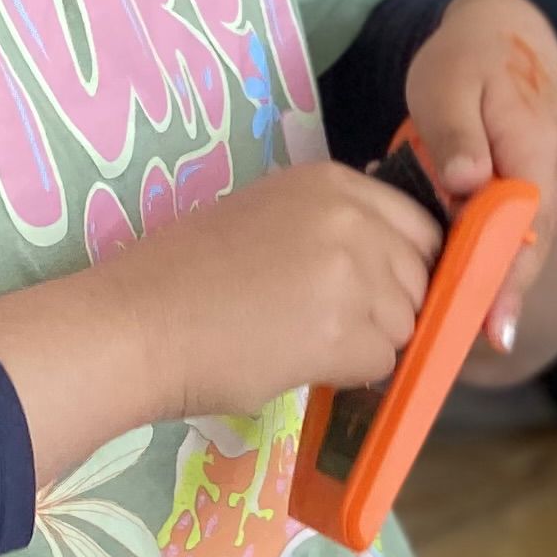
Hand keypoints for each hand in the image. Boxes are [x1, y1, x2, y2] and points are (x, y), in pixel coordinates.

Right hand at [92, 157, 442, 417]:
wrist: (135, 324)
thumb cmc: (185, 278)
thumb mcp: (268, 218)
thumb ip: (332, 226)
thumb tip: (388, 256)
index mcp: (333, 182)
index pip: (421, 227)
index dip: (404, 268)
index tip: (374, 293)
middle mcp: (352, 217)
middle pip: (420, 278)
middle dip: (388, 309)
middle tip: (325, 324)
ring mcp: (352, 272)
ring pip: (405, 325)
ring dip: (366, 344)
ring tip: (301, 340)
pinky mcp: (344, 330)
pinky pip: (382, 363)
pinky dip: (348, 374)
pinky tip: (296, 361)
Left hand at [402, 0, 556, 342]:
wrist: (508, 31)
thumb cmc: (468, 57)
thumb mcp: (445, 85)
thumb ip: (455, 134)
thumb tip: (466, 182)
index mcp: (543, 158)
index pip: (526, 239)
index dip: (502, 287)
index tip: (484, 332)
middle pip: (528, 258)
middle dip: (486, 294)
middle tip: (438, 332)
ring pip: (526, 252)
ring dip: (483, 270)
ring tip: (428, 281)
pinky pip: (525, 237)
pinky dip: (491, 249)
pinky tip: (453, 253)